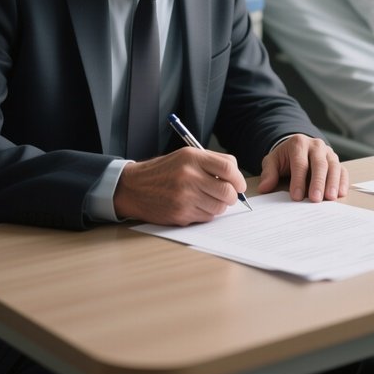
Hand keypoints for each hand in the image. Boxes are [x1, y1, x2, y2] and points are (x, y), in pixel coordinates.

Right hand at [113, 148, 246, 225]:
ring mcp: (184, 197)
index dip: (239, 179)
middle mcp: (189, 176)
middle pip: (227, 191)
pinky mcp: (180, 214)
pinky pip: (206, 217)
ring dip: (219, 206)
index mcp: (192, 158)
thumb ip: (212, 162)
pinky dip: (206, 213)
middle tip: (228, 196)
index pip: (228, 168)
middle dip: (232, 196)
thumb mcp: (186, 156)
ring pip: (219, 207)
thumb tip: (236, 177)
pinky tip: (194, 206)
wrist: (134, 187)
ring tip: (207, 199)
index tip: (239, 185)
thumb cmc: (164, 171)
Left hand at [257, 135, 346, 201]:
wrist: (298, 147)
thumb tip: (264, 188)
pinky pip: (342, 170)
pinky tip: (341, 193)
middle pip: (319, 164)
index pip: (300, 163)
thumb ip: (269, 173)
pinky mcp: (336, 160)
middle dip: (318, 182)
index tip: (297, 196)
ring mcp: (328, 152)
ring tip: (330, 198)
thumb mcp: (273, 161)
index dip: (298, 180)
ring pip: (333, 166)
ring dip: (333, 183)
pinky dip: (343, 182)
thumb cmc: (285, 157)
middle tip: (315, 199)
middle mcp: (316, 146)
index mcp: (298, 144)